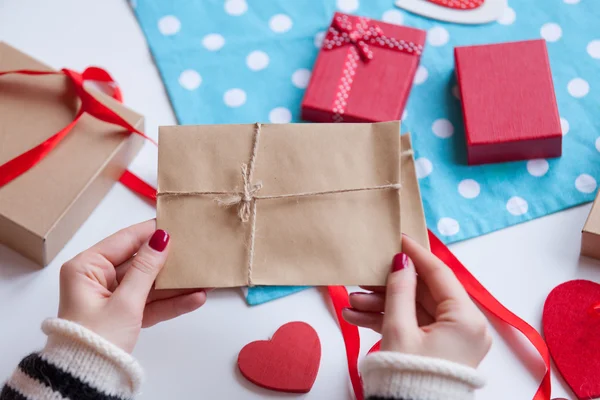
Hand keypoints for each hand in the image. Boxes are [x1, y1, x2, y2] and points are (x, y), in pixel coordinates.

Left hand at [58, 220, 206, 352]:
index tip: (177, 223)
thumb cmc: (93, 341)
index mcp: (86, 267)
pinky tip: (195, 297)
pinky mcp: (124, 315)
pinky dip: (171, 302)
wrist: (85, 380)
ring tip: (203, 277)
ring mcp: (112, 297)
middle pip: (140, 262)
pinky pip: (150, 303)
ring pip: (149, 284)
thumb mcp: (125, 302)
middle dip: (169, 261)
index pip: (125, 240)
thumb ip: (146, 268)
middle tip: (194, 250)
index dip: (151, 233)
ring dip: (176, 284)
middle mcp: (97, 279)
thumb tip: (161, 239)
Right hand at [343, 235, 491, 367]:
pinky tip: (357, 315)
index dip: (416, 254)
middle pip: (423, 292)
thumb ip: (399, 290)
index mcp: (466, 320)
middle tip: (365, 273)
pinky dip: (386, 320)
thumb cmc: (409, 377)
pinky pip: (410, 325)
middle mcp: (463, 327)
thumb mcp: (399, 329)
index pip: (439, 274)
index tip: (397, 236)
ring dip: (381, 303)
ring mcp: (449, 339)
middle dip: (389, 284)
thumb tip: (401, 260)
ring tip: (352, 301)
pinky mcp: (434, 349)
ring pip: (412, 309)